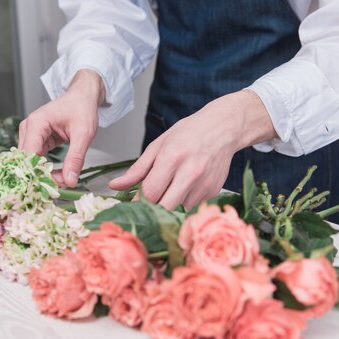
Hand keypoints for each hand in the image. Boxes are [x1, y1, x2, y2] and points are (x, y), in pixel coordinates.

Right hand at [18, 69, 104, 186]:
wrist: (82, 97)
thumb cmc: (82, 109)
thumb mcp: (84, 135)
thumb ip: (75, 158)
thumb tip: (70, 181)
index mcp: (36, 124)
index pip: (29, 155)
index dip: (39, 173)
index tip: (54, 186)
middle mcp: (28, 128)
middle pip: (28, 160)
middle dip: (43, 175)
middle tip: (63, 184)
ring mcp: (30, 134)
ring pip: (31, 162)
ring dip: (46, 173)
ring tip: (64, 179)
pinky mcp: (36, 139)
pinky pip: (37, 159)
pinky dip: (47, 168)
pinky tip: (60, 174)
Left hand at [109, 90, 276, 209]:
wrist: (223, 128)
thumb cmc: (189, 133)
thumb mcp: (159, 145)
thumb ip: (137, 169)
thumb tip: (115, 185)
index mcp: (172, 157)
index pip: (150, 193)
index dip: (138, 202)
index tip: (133, 204)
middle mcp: (190, 173)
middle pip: (164, 207)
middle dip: (153, 209)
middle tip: (148, 202)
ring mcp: (204, 184)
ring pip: (178, 210)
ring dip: (170, 205)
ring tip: (171, 188)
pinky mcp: (213, 191)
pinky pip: (192, 207)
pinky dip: (184, 201)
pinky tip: (186, 187)